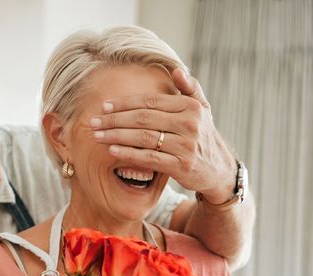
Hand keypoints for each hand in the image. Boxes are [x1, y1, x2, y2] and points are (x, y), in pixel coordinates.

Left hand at [91, 67, 235, 203]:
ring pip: (143, 138)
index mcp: (190, 107)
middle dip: (114, 119)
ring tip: (97, 136)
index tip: (104, 106)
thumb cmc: (204, 136)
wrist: (219, 169)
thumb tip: (176, 70)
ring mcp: (186, 146)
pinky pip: (149, 158)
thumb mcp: (202, 109)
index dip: (124, 103)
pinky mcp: (181, 166)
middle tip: (93, 122)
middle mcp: (189, 124)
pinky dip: (128, 154)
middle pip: (143, 118)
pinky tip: (112, 151)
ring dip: (116, 136)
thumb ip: (190, 88)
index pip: (150, 102)